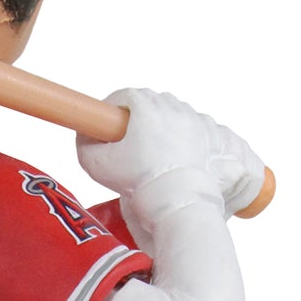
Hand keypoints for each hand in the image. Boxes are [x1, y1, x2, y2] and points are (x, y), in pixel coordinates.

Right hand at [76, 88, 266, 224]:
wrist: (181, 203)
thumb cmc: (142, 182)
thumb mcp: (98, 165)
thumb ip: (84, 145)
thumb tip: (84, 136)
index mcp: (146, 105)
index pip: (122, 97)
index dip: (112, 112)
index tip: (108, 129)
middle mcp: (174, 106)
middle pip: (151, 104)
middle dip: (139, 121)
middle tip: (131, 147)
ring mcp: (198, 119)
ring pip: (176, 117)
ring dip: (165, 131)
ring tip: (157, 158)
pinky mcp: (216, 134)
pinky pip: (199, 130)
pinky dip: (189, 141)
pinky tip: (180, 161)